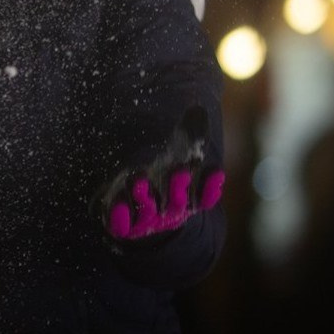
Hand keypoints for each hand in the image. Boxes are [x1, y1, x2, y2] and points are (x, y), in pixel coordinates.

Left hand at [104, 106, 223, 240]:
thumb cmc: (163, 180)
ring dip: (144, 195)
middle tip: (179, 170)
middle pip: (177, 200)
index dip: (210, 187)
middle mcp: (170, 210)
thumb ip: (189, 136)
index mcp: (188, 197)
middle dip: (178, 186)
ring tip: (137, 179)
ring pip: (148, 209)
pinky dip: (121, 215)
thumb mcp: (177, 157)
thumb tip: (198, 108)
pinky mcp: (124, 226)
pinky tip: (118, 204)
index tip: (215, 172)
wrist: (138, 214)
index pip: (205, 195)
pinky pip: (123, 224)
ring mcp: (148, 219)